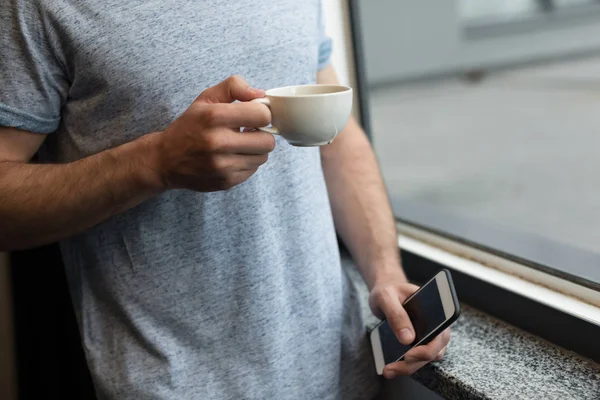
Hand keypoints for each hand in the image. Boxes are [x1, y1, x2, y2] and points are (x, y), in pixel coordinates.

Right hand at [151, 75, 273, 191]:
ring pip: (263, 157)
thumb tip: (260, 95)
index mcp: (214, 117)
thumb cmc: (189, 126)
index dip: (262, 113)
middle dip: (262, 134)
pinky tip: (232, 157)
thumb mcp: (206, 98)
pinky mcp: (226, 182)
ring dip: (255, 150)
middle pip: (268, 141)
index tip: (253, 115)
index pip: (262, 115)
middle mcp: (218, 143)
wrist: (165, 160)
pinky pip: (252, 170)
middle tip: (249, 132)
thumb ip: (234, 87)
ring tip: (239, 144)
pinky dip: (246, 163)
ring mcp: (222, 166)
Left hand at [369, 276, 450, 378]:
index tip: (410, 354)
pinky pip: (416, 359)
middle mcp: (437, 325)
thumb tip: (407, 340)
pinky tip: (389, 368)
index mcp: (436, 310)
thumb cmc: (390, 291)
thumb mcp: (386, 297)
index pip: (441, 334)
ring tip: (388, 370)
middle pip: (433, 351)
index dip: (429, 349)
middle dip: (413, 363)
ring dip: (408, 368)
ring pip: (425, 359)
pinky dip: (404, 366)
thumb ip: (396, 314)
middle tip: (392, 368)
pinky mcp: (419, 344)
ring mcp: (429, 336)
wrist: (386, 292)